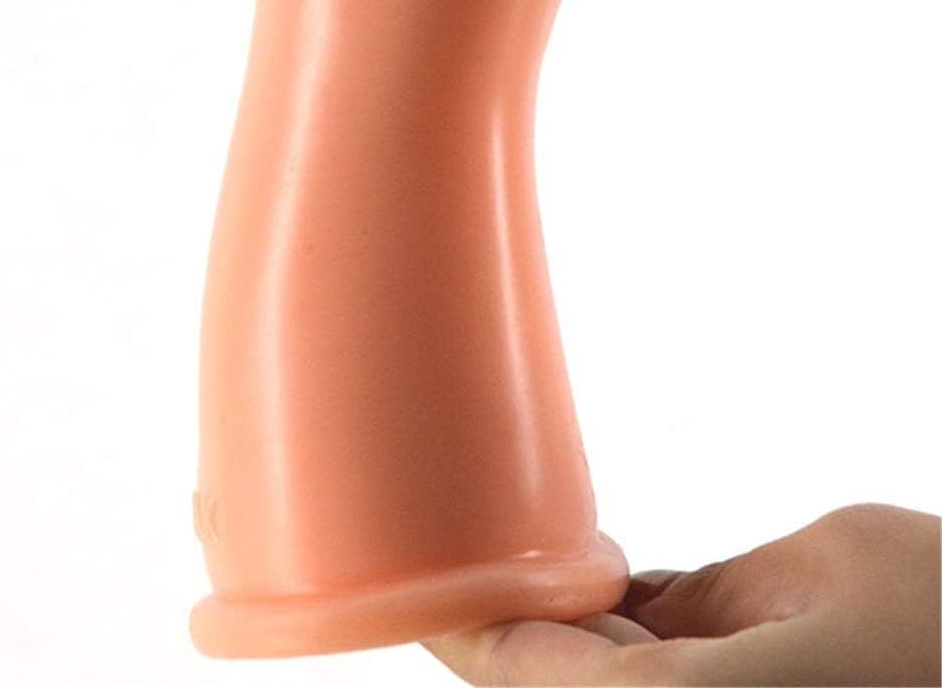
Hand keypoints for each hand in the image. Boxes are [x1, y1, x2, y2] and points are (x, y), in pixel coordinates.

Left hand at [424, 503, 940, 685]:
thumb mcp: (820, 570)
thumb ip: (701, 597)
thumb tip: (619, 604)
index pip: (525, 679)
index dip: (458, 628)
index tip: (414, 580)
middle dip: (503, 640)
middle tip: (457, 559)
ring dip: (557, 653)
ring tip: (518, 574)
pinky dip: (616, 662)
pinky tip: (606, 611)